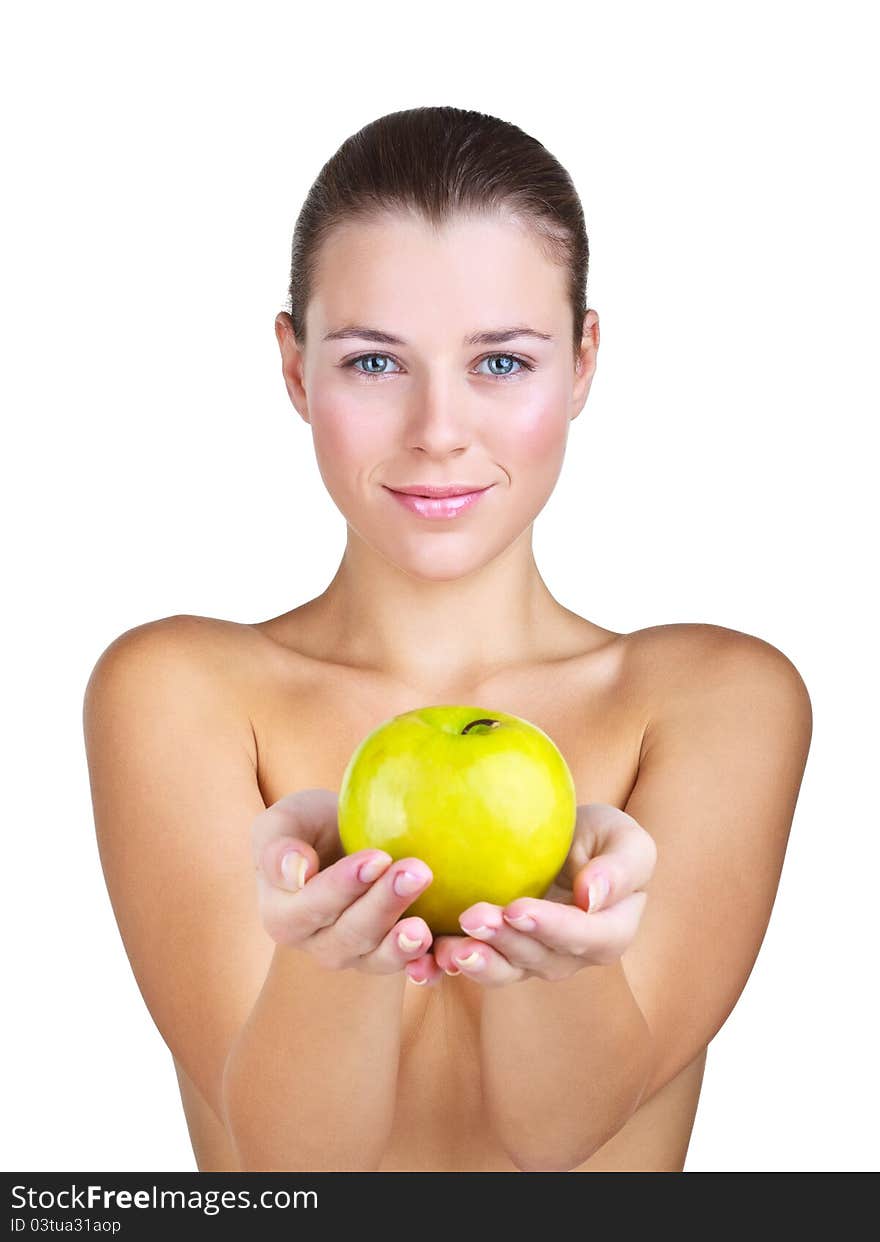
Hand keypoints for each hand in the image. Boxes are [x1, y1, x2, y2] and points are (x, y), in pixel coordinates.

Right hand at [252, 788, 435, 975]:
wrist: (345, 838)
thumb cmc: (310, 826)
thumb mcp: (283, 822)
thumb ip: (276, 847)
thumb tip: (294, 872)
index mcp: (284, 915)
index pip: (313, 906)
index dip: (344, 886)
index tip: (376, 858)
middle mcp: (319, 944)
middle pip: (351, 933)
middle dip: (385, 904)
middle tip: (417, 872)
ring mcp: (357, 955)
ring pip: (379, 957)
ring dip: (403, 943)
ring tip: (425, 927)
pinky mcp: (392, 955)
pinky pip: (409, 969)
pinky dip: (425, 967)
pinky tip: (444, 958)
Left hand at [403, 803, 656, 987]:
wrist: (561, 839)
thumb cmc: (599, 836)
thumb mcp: (623, 838)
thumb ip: (621, 867)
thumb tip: (594, 897)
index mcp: (609, 930)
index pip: (589, 937)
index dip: (554, 928)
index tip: (519, 909)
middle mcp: (569, 954)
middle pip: (540, 959)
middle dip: (505, 942)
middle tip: (472, 917)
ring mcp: (530, 958)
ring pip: (505, 970)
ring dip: (477, 962)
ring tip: (448, 948)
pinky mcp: (495, 952)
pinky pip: (473, 965)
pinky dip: (446, 967)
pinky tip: (422, 960)